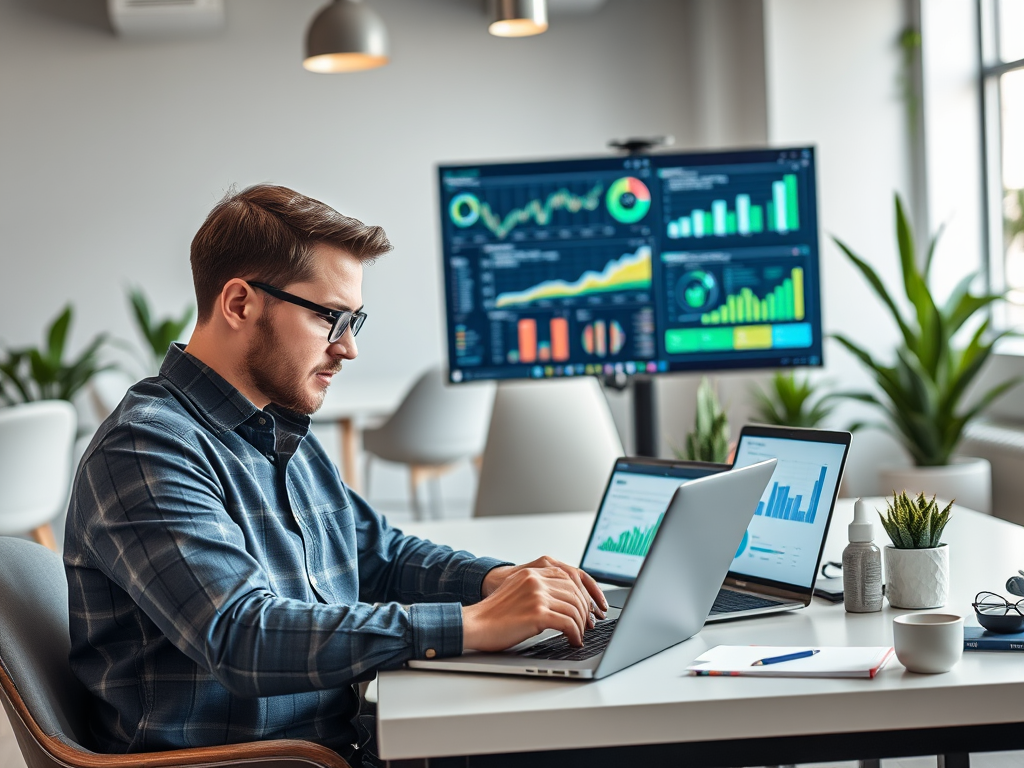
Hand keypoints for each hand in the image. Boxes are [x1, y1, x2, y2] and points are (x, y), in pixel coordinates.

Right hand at [464, 557, 607, 652]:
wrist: (475, 624)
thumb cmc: (494, 614)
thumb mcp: (517, 590)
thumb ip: (537, 588)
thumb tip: (563, 599)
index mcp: (532, 573)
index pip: (570, 577)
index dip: (584, 594)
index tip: (589, 608)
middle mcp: (536, 580)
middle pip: (576, 593)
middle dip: (585, 611)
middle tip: (587, 626)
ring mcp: (537, 595)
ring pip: (575, 608)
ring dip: (581, 626)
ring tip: (578, 636)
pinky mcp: (538, 613)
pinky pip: (568, 623)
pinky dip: (575, 634)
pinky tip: (572, 641)